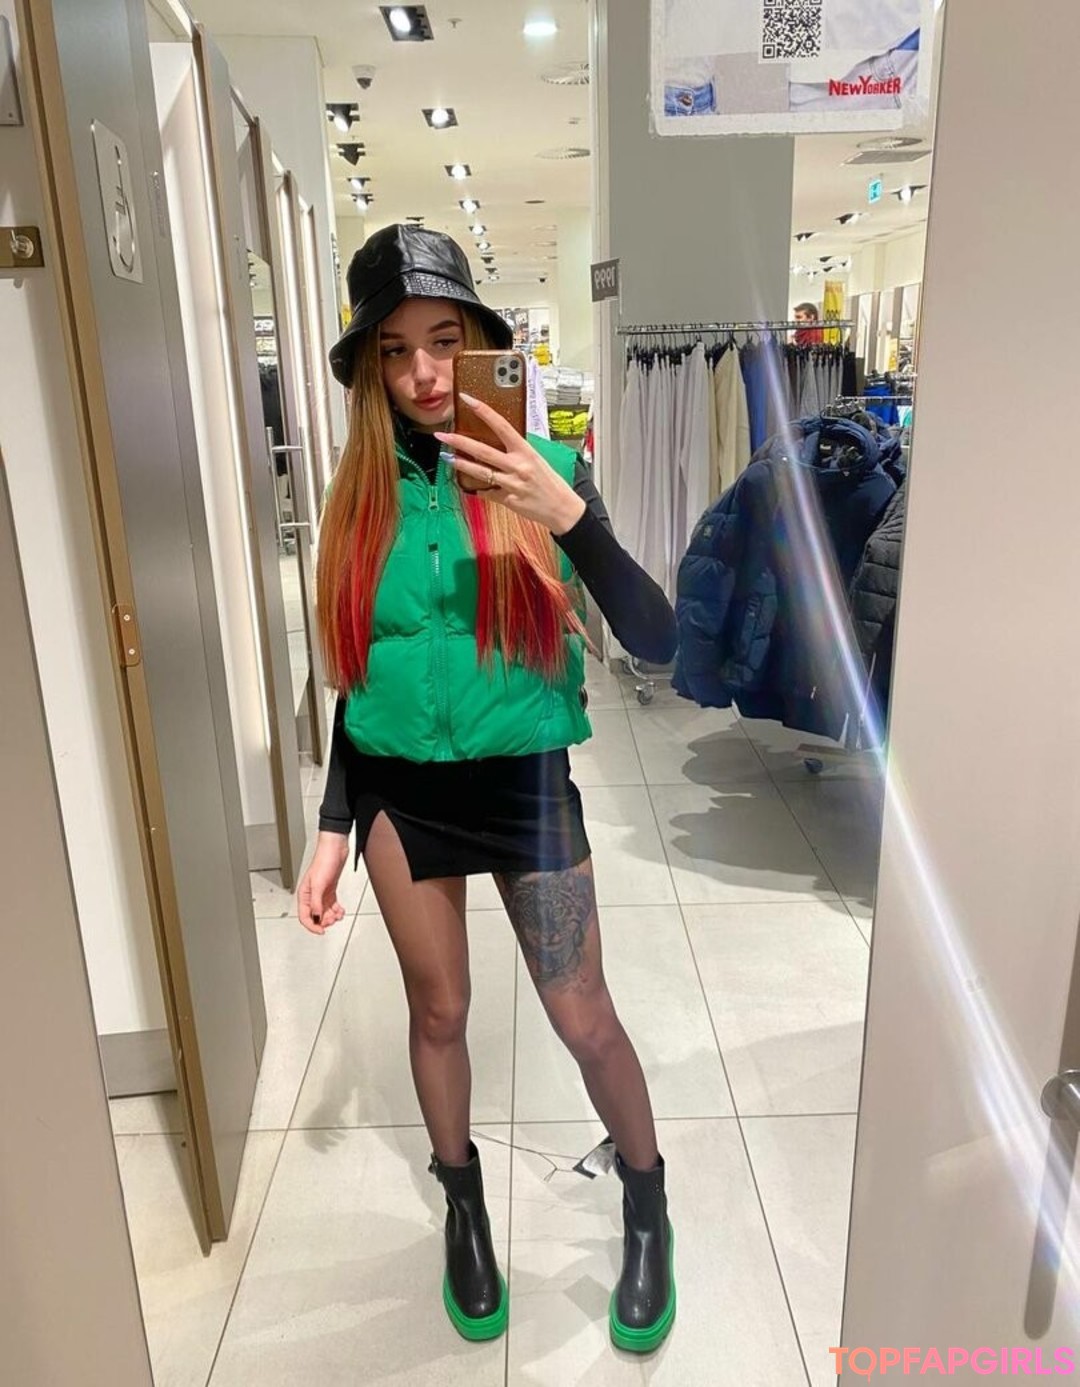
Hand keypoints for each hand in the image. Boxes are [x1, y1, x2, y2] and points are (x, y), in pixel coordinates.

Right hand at [297, 832, 349, 935]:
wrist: (336, 849)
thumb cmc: (324, 860)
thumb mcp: (319, 884)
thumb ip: (317, 902)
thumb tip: (317, 917)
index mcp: (304, 894)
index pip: (304, 916)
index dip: (312, 926)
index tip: (321, 931)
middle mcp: (312, 895)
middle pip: (315, 916)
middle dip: (324, 921)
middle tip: (332, 921)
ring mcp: (321, 893)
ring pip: (324, 912)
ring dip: (332, 916)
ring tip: (338, 915)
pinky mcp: (330, 890)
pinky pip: (332, 905)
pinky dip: (337, 910)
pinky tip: (341, 911)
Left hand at [435, 396, 585, 535]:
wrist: (562, 508)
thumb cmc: (550, 482)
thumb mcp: (537, 459)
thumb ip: (517, 451)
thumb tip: (498, 441)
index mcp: (526, 451)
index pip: (501, 425)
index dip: (483, 411)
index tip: (467, 400)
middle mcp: (517, 466)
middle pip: (482, 451)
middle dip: (459, 442)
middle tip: (442, 436)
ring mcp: (511, 484)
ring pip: (479, 472)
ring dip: (460, 464)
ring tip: (446, 457)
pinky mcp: (507, 500)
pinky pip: (486, 492)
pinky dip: (478, 489)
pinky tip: (471, 484)